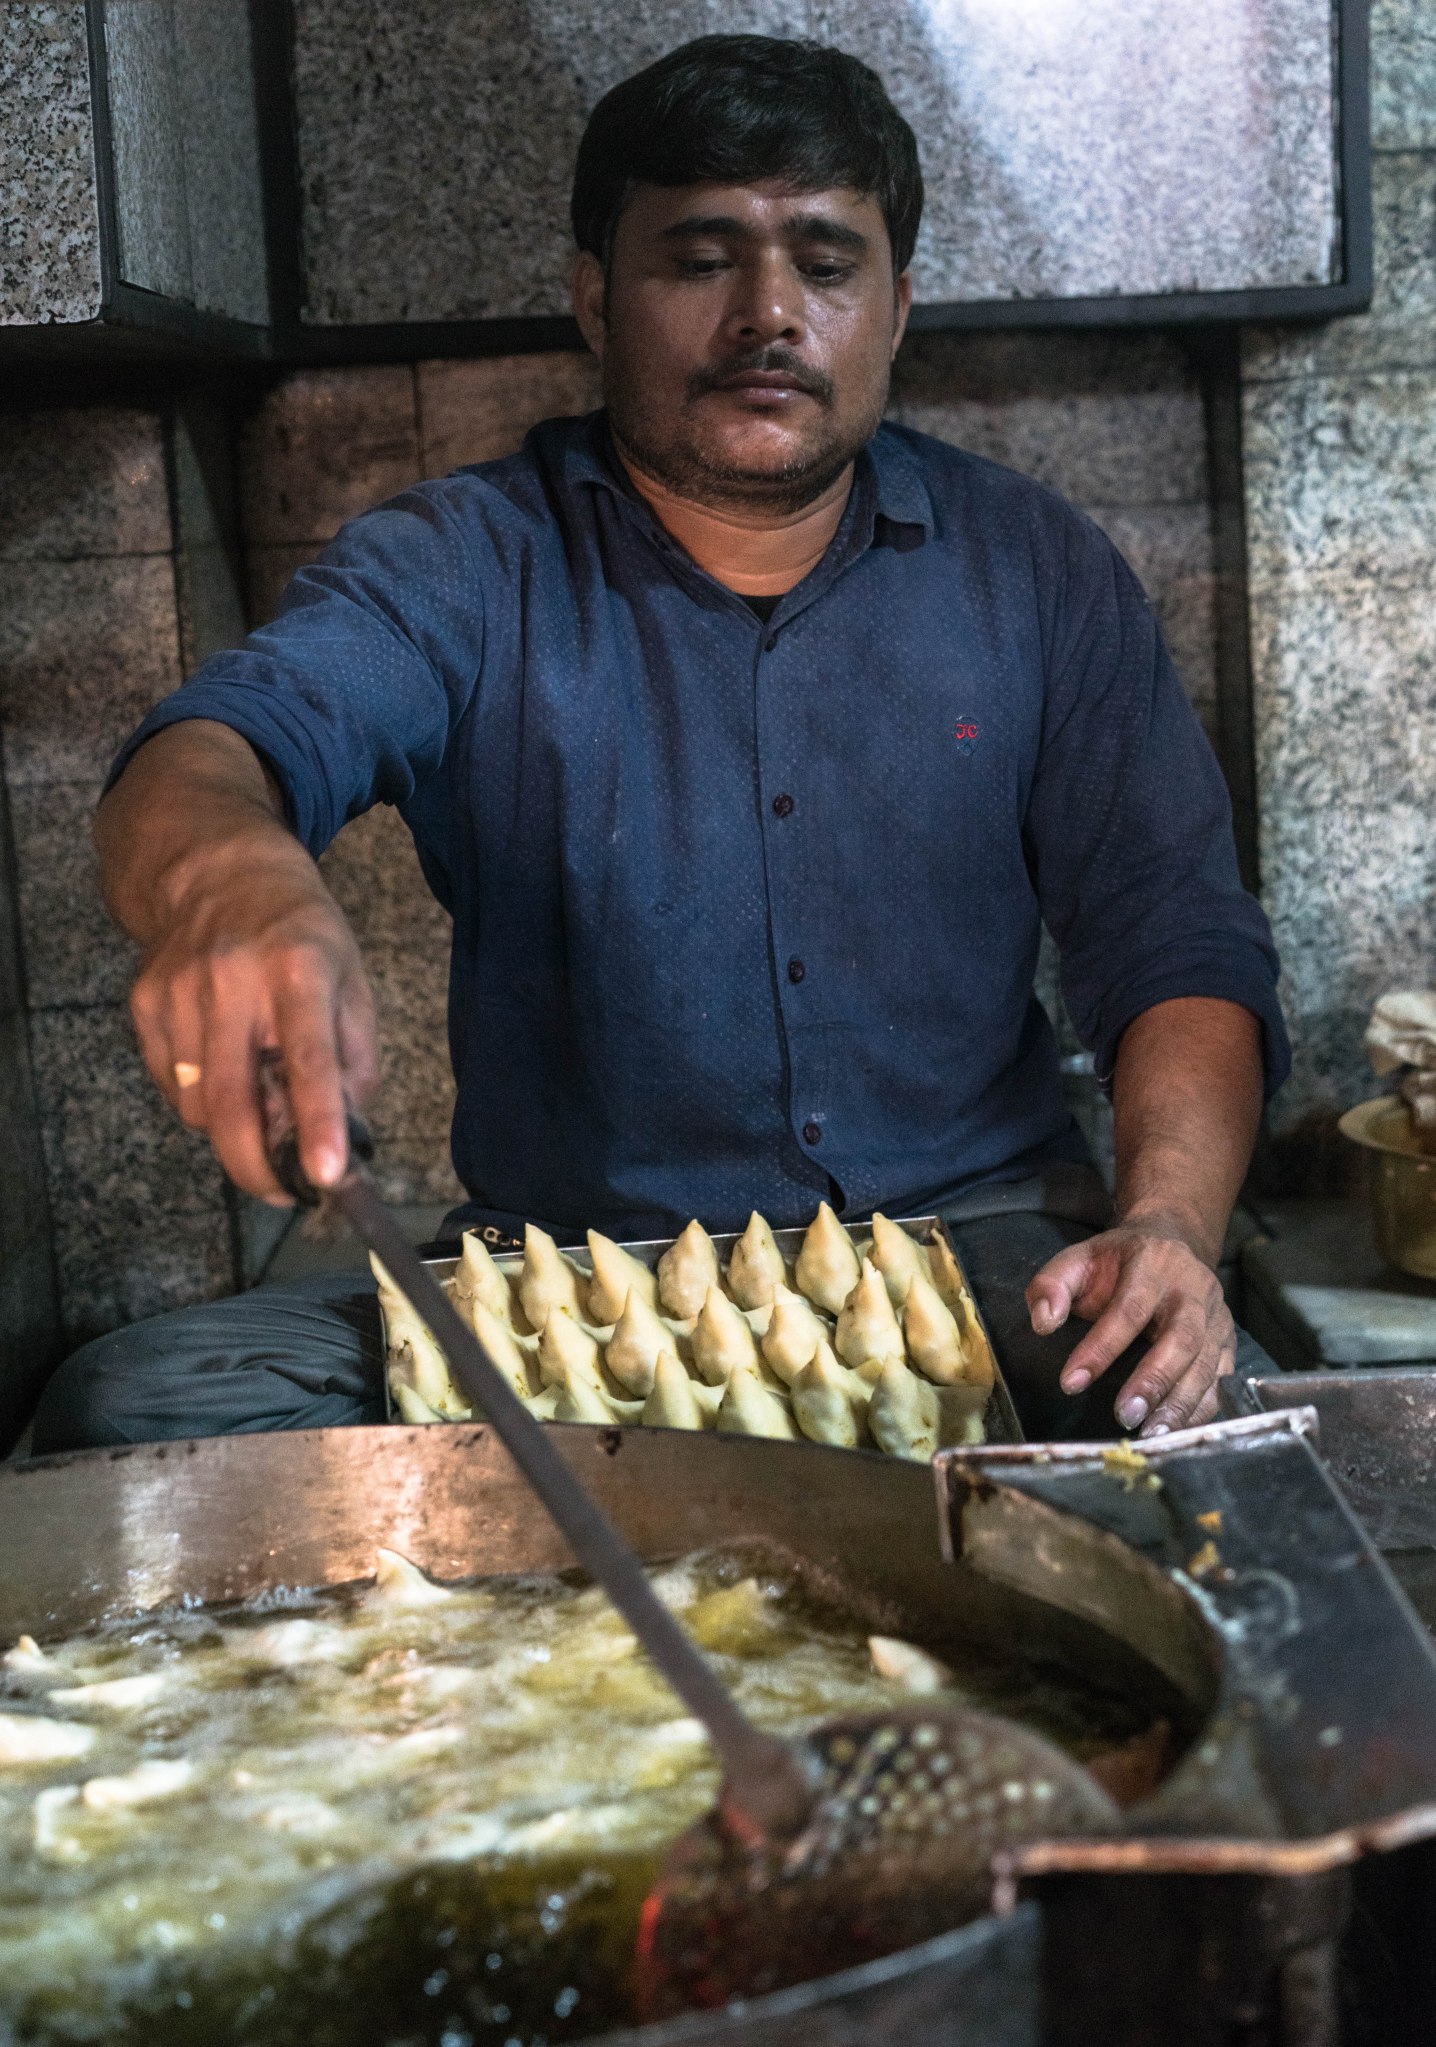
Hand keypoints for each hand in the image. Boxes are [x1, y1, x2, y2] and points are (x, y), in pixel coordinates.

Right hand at [128, 848, 378, 1204]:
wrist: (217, 871)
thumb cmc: (302, 934)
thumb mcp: (352, 981)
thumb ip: (355, 1061)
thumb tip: (346, 1138)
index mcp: (299, 968)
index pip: (310, 1058)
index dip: (318, 1121)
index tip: (326, 1176)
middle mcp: (232, 979)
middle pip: (233, 1101)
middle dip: (257, 1166)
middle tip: (283, 1193)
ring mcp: (178, 991)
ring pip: (197, 1105)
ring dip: (230, 1128)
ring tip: (258, 1098)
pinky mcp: (144, 1002)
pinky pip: (170, 1086)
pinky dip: (200, 1100)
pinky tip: (223, 1069)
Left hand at [1025, 1216, 1235, 1435]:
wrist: (1172, 1244)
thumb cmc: (1117, 1263)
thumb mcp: (1077, 1259)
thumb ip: (1051, 1286)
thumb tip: (1043, 1324)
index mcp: (1154, 1263)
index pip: (1129, 1309)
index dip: (1101, 1348)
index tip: (1071, 1383)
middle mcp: (1194, 1290)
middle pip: (1182, 1339)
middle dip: (1154, 1381)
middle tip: (1126, 1417)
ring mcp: (1217, 1317)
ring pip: (1207, 1364)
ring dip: (1180, 1404)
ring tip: (1150, 1434)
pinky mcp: (1228, 1342)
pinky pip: (1222, 1381)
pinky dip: (1201, 1409)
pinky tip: (1176, 1432)